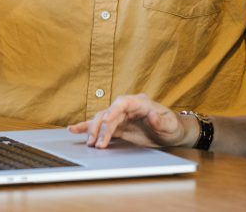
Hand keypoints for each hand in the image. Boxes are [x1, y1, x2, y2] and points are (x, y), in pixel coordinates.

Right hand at [68, 94, 196, 148]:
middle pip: (109, 113)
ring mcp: (121, 117)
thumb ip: (160, 120)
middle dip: (101, 128)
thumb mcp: (170, 124)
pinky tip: (74, 129)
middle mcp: (127, 107)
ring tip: (90, 143)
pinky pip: (101, 125)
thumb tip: (152, 114)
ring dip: (94, 130)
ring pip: (102, 119)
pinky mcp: (117, 126)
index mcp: (139, 102)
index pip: (122, 103)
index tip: (106, 121)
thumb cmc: (171, 126)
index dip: (112, 111)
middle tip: (97, 143)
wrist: (171, 133)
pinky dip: (87, 127)